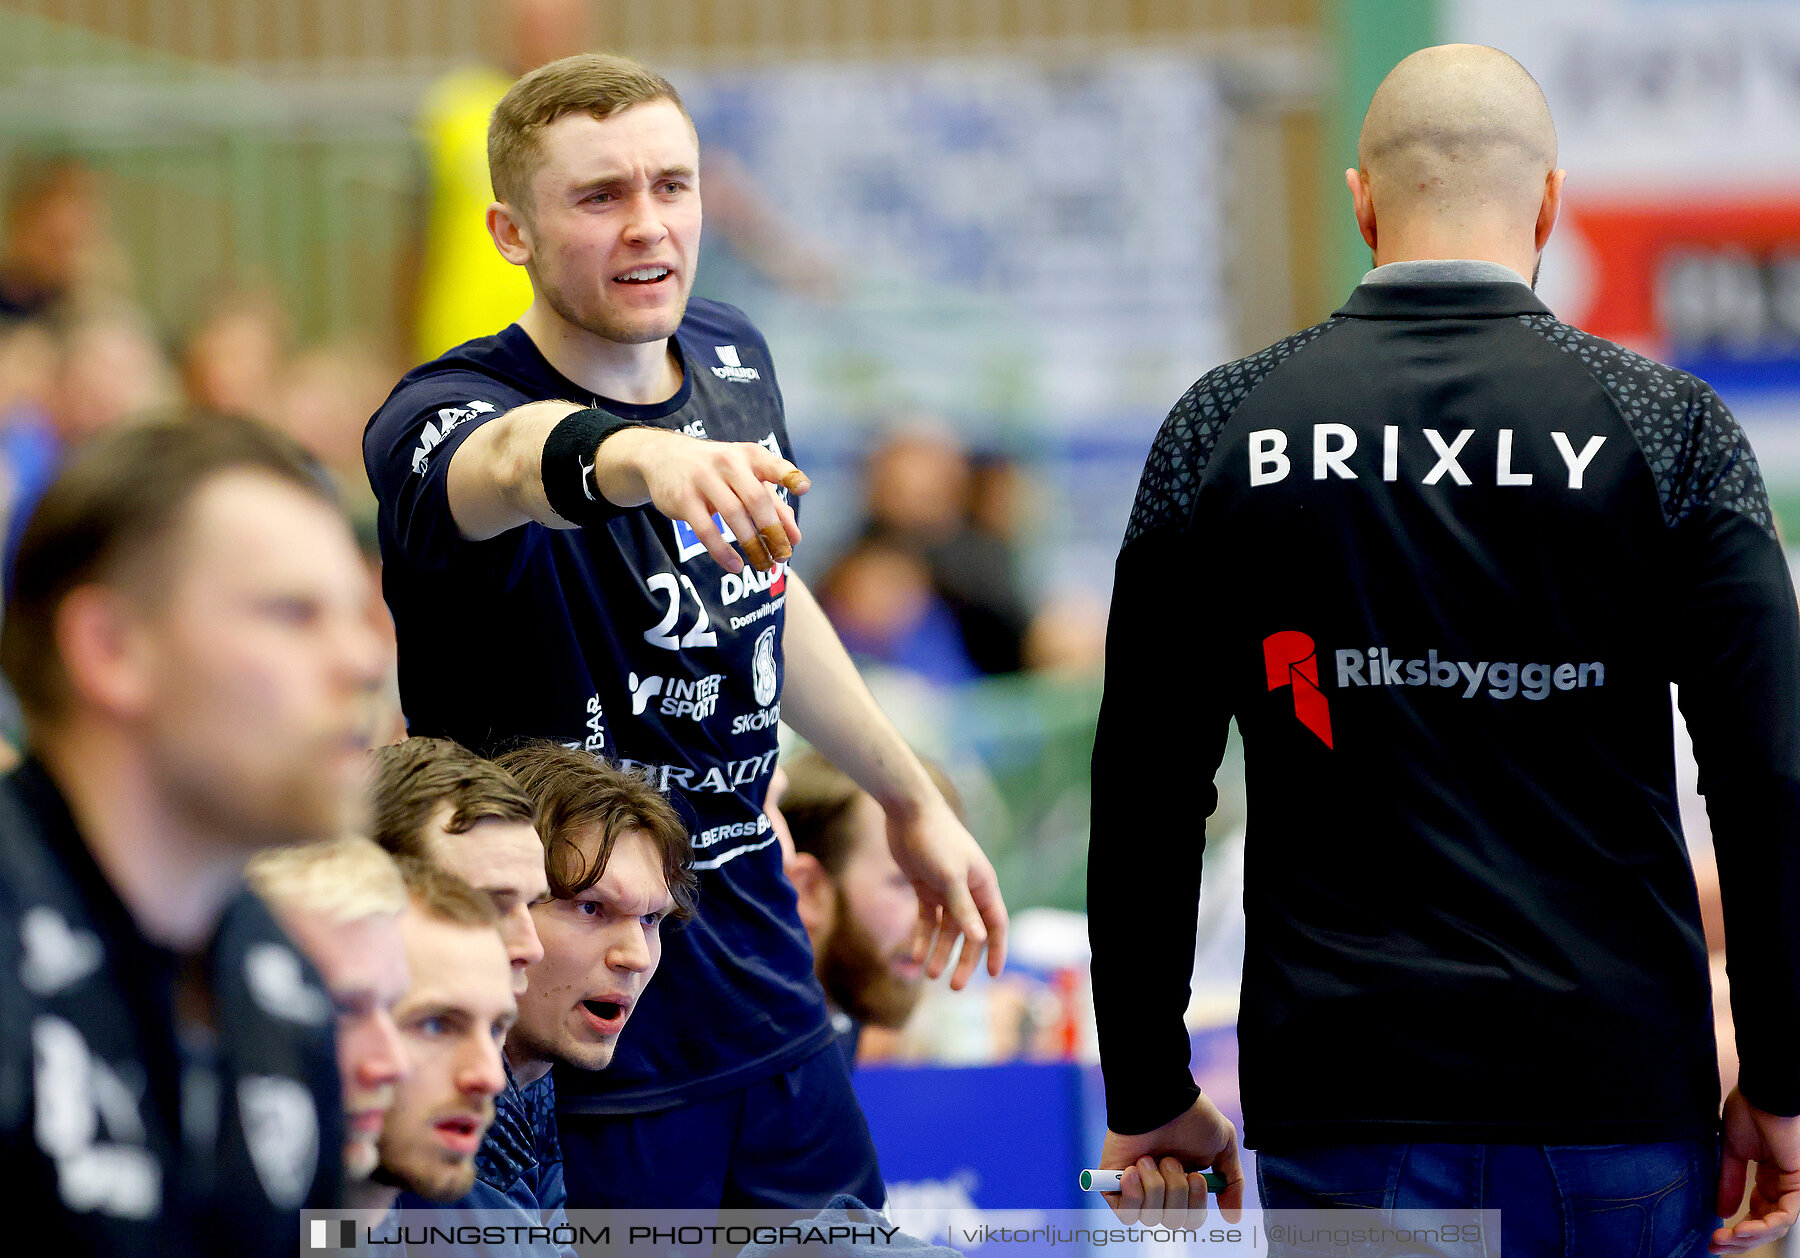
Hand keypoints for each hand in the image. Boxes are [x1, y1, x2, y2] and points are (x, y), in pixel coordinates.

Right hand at [595, 428, 808, 572]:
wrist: (665, 457)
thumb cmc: (718, 472)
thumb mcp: (746, 478)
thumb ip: (773, 503)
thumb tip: (795, 538)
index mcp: (749, 456)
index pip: (773, 464)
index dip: (789, 475)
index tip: (803, 489)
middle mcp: (728, 462)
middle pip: (756, 500)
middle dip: (773, 532)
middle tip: (783, 556)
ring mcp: (704, 479)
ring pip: (734, 517)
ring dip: (752, 546)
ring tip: (764, 565)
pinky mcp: (684, 498)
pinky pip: (706, 530)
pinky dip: (723, 552)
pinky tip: (735, 566)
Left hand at [886, 795, 1007, 988]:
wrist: (907, 811)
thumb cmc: (935, 840)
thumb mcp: (950, 876)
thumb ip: (963, 908)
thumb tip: (979, 939)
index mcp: (983, 885)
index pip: (996, 924)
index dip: (996, 950)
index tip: (993, 976)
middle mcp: (967, 889)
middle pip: (970, 933)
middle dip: (963, 959)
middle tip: (955, 987)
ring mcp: (945, 888)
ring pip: (946, 929)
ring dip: (940, 952)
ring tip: (930, 975)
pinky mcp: (924, 886)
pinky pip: (926, 919)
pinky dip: (922, 937)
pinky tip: (915, 955)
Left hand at [1100, 1096, 1243, 1227]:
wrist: (1161, 1098)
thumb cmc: (1191, 1115)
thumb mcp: (1223, 1147)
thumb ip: (1232, 1183)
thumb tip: (1233, 1217)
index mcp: (1183, 1183)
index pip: (1190, 1219)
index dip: (1195, 1206)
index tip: (1196, 1175)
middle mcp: (1160, 1189)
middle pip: (1172, 1221)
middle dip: (1176, 1191)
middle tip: (1170, 1159)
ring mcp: (1135, 1186)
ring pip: (1150, 1218)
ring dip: (1155, 1187)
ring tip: (1150, 1158)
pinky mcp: (1112, 1182)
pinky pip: (1124, 1213)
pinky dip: (1132, 1196)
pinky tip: (1133, 1171)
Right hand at [1712, 1088, 1799, 1253]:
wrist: (1761, 1093)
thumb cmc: (1749, 1111)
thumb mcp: (1731, 1152)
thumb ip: (1729, 1182)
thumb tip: (1722, 1210)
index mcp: (1770, 1178)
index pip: (1757, 1213)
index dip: (1736, 1228)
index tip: (1713, 1236)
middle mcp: (1784, 1185)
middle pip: (1767, 1224)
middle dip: (1740, 1239)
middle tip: (1717, 1246)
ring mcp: (1794, 1185)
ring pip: (1777, 1224)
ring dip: (1749, 1236)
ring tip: (1725, 1239)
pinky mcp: (1799, 1182)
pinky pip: (1786, 1214)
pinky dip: (1764, 1225)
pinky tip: (1743, 1228)